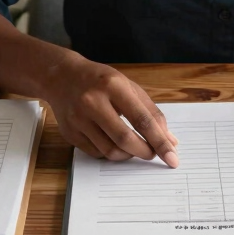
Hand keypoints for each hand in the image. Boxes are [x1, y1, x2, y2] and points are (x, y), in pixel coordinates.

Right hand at [42, 53, 178, 166]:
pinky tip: (115, 144)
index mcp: (113, 86)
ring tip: (135, 147)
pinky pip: (97, 153)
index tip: (172, 157)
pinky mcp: (70, 133)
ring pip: (110, 151)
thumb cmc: (100, 81)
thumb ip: (150, 112)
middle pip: (125, 139)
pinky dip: (111, 153)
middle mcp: (93, 102)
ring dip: (129, 154)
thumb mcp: (128, 86)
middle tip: (153, 154)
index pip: (142, 120)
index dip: (160, 141)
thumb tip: (169, 140)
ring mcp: (78, 119)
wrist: (61, 77)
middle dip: (145, 152)